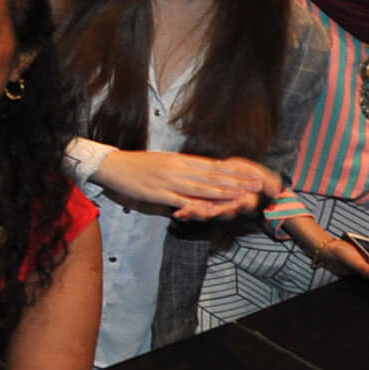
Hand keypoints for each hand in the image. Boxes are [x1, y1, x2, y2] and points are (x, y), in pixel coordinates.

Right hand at [91, 150, 280, 220]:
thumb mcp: (163, 161)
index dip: (234, 171)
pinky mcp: (158, 194)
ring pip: (200, 188)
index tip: (253, 174)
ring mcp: (169, 181)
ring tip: (241, 195)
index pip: (213, 166)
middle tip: (256, 185)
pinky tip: (210, 209)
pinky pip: (180, 201)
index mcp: (181, 160)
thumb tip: (201, 173)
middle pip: (212, 176)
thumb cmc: (137, 165)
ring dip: (222, 192)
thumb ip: (183, 168)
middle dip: (236, 181)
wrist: (112, 165)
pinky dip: (196, 205)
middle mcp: (178, 169)